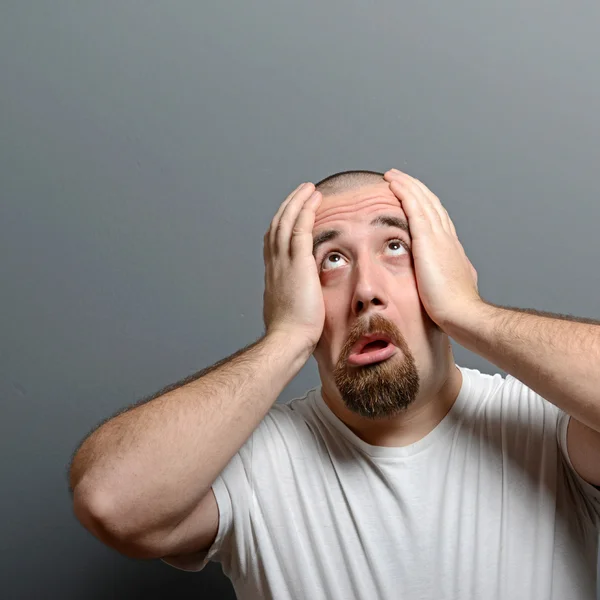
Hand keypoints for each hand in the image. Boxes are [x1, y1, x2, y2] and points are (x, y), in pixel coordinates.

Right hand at [263, 182, 324, 351]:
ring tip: (308, 189)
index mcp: (273, 276)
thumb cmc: (293, 335)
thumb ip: (295, 300)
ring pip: (286, 221)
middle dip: (288, 207)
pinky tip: (315, 198)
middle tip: (300, 193)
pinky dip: (306, 209)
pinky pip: (300, 227)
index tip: (291, 216)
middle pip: (277, 226)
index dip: (282, 225)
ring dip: (297, 201)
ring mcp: (284, 262)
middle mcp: (274, 264)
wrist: (288, 340)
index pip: (274, 243)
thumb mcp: (291, 312)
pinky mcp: (297, 262)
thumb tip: (303, 300)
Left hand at [383, 169, 481, 329]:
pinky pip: (414, 208)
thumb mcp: (447, 290)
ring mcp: (439, 238)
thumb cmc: (454, 311)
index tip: (415, 198)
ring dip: (407, 185)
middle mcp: (448, 239)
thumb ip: (441, 281)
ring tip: (392, 175)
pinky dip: (404, 192)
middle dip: (416, 189)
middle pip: (432, 205)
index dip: (426, 206)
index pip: (438, 220)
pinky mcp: (428, 241)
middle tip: (401, 178)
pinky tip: (393, 183)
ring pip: (423, 201)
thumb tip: (436, 283)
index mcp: (452, 250)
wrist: (463, 314)